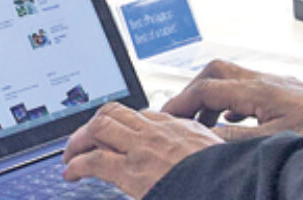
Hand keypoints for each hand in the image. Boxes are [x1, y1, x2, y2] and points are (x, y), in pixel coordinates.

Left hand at [62, 103, 222, 197]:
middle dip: (95, 123)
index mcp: (183, 128)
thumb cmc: (227, 180)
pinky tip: (71, 173)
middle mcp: (160, 131)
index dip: (124, 124)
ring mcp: (144, 148)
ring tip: (71, 154)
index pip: (144, 115)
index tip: (117, 135)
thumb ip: (202, 153)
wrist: (231, 190)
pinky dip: (77, 165)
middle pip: (116, 112)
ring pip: (100, 127)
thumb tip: (201, 165)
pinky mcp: (131, 170)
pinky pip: (95, 160)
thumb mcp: (219, 158)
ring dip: (80, 139)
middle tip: (85, 140)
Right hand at [161, 59, 302, 139]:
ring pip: (232, 79)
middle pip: (215, 72)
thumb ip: (234, 139)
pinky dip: (232, 104)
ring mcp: (277, 84)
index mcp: (258, 90)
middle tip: (179, 114)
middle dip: (192, 91)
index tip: (165, 117)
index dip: (181, 103)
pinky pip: (249, 90)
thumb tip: (203, 138)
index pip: (206, 90)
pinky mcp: (287, 93)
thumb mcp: (272, 141)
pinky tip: (234, 122)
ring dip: (212, 98)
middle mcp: (265, 80)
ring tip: (203, 124)